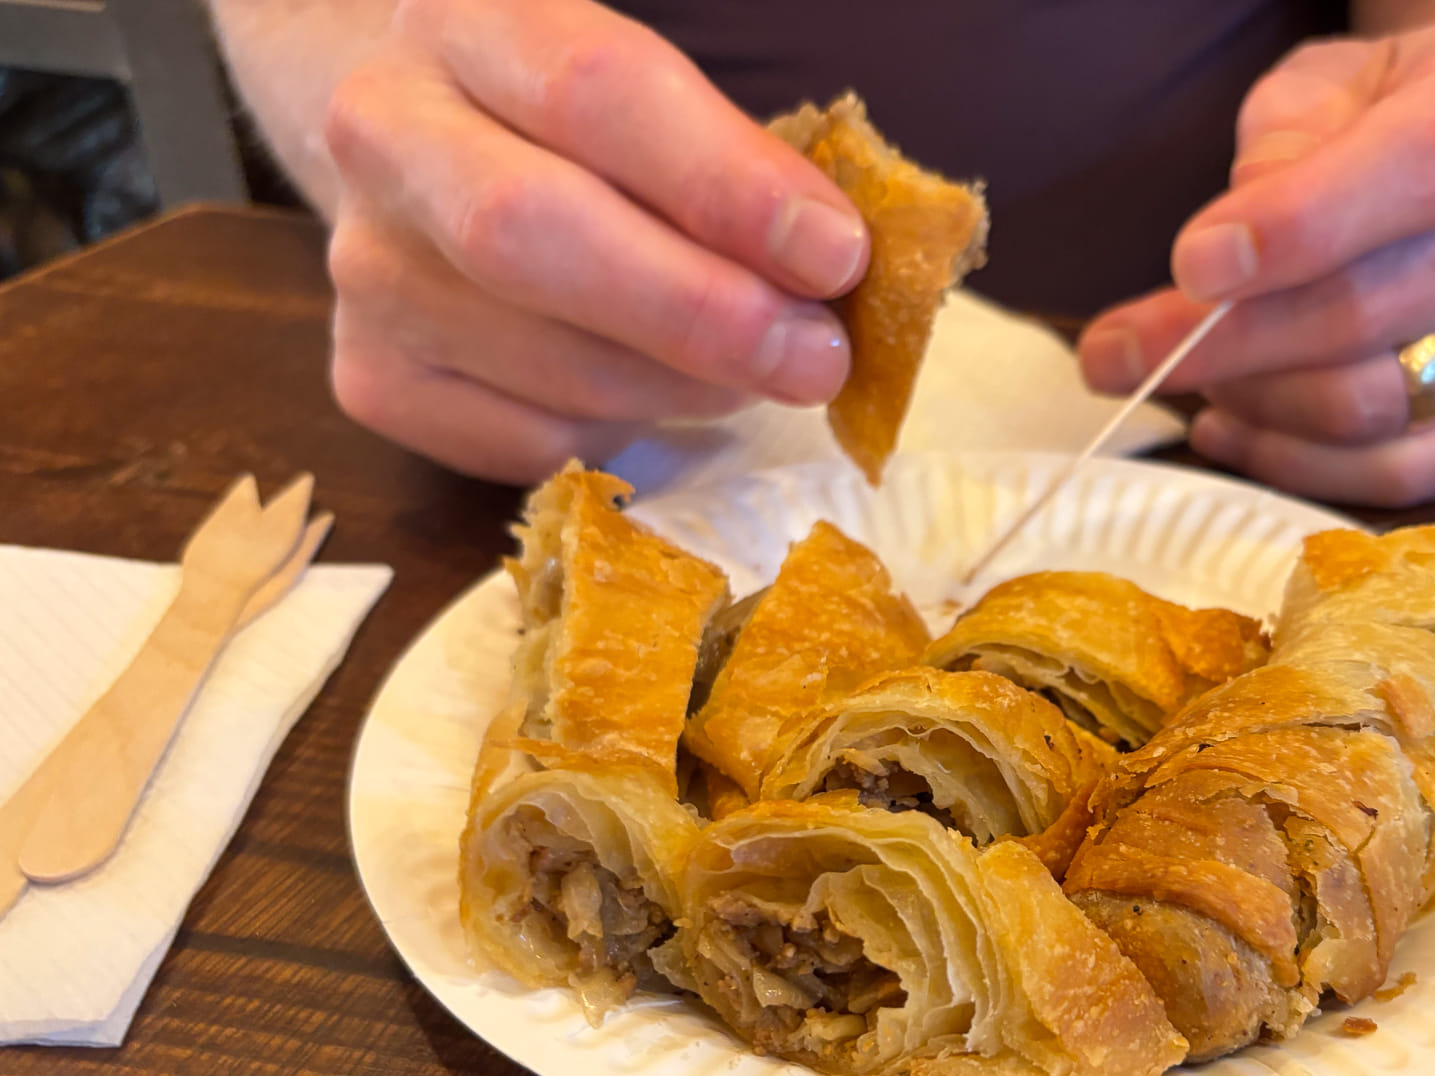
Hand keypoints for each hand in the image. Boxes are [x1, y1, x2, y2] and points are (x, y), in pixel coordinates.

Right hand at [321, 0, 866, 480]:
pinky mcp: (375, 379)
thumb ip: (735, 162)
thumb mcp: (650, 97)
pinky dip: (622, 434)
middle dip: (700, 313)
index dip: (726, 186)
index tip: (836, 254)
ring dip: (686, 387)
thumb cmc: (572, 128)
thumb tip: (836, 269)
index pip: (596, 95)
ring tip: (749, 369)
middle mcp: (386, 135)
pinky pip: (531, 442)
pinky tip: (650, 393)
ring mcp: (366, 271)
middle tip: (816, 358)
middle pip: (534, 236)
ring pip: (551, 365)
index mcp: (471, 24)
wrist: (418, 155)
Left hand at [1077, 27, 1434, 506]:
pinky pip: (1393, 474)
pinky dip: (1292, 464)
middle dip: (1220, 343)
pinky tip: (1232, 426)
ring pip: (1367, 407)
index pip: (1419, 170)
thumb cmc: (1385, 116)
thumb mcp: (1327, 83)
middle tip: (1116, 355)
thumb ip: (1280, 143)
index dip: (1297, 226)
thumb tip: (1223, 256)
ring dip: (1249, 404)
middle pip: (1366, 314)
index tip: (1189, 266)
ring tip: (1187, 378)